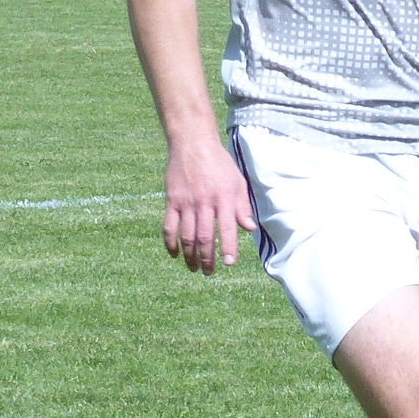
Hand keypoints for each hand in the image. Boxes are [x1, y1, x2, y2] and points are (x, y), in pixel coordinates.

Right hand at [163, 138, 255, 273]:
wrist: (193, 145)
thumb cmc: (219, 164)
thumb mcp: (237, 182)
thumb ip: (242, 206)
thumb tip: (249, 228)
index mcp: (224, 198)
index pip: (227, 228)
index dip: (228, 247)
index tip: (229, 263)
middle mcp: (205, 203)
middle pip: (205, 237)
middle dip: (207, 258)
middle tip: (209, 272)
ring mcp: (186, 203)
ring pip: (187, 236)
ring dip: (190, 256)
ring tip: (194, 268)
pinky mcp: (172, 201)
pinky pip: (169, 227)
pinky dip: (170, 243)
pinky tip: (175, 254)